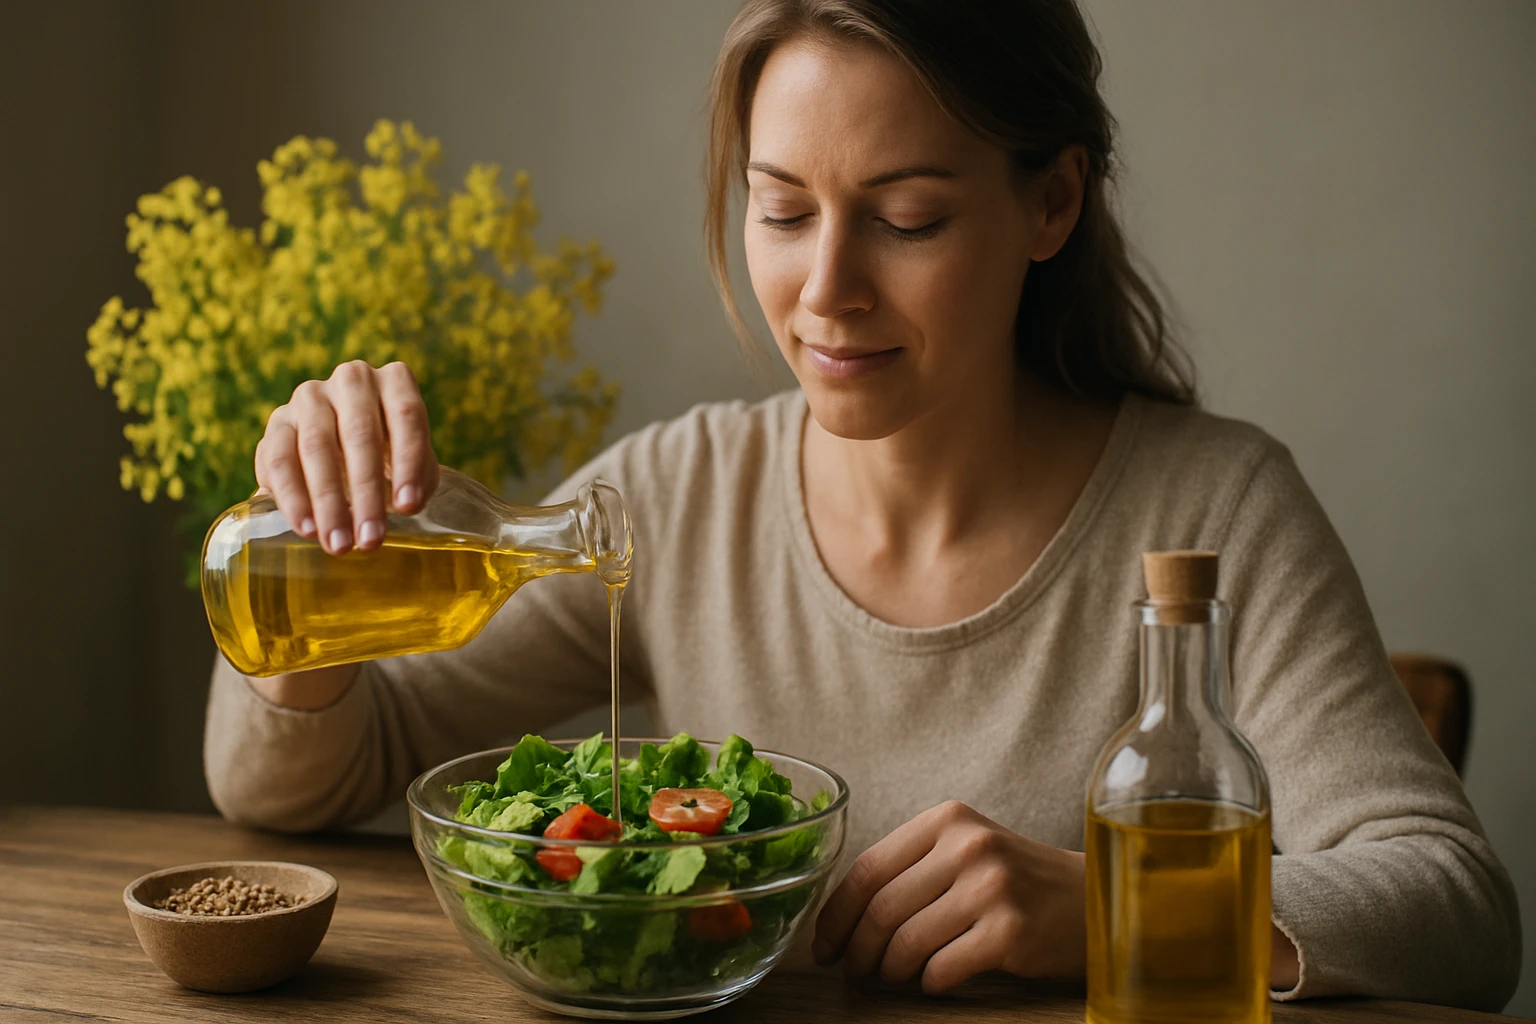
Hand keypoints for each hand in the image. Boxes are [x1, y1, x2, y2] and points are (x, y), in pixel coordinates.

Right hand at [255, 360, 438, 554]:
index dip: (409, 462)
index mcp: (394, 381)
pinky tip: (307, 528)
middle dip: (366, 493)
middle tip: (371, 539)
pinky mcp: (277, 422)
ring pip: (316, 447)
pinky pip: (279, 458)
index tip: (408, 508)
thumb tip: (405, 505)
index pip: (406, 415)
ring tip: (339, 544)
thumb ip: (418, 481)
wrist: (344, 453)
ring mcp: (310, 397)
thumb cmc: (392, 460)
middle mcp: (352, 380)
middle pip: (359, 434)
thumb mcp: (415, 467)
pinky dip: (293, 497)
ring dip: (328, 501)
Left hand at [812, 800, 1084, 993]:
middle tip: (852, 974)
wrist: (1094, 900)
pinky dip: (929, 983)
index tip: (825, 945)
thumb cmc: (1019, 881)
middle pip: (881, 908)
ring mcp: (991, 888)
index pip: (868, 867)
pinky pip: (943, 968)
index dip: (836, 914)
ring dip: (888, 971)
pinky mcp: (1010, 931)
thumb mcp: (968, 850)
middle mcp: (968, 846)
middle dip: (857, 951)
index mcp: (948, 820)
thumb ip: (914, 867)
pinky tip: (934, 981)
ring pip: (906, 941)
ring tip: (889, 979)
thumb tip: (845, 917)